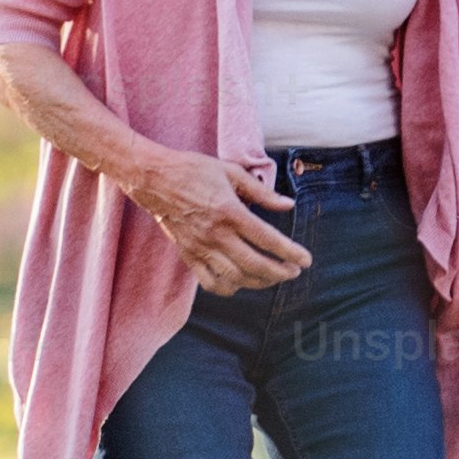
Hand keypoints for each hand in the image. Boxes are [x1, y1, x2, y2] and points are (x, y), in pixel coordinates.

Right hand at [132, 147, 308, 291]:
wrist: (153, 179)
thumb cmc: (193, 170)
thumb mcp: (230, 171)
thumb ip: (261, 192)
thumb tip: (288, 205)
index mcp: (229, 211)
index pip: (267, 239)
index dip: (290, 252)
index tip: (305, 260)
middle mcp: (216, 234)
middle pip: (255, 264)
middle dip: (280, 272)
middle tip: (293, 271)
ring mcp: (200, 248)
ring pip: (235, 278)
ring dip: (259, 282)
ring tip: (272, 277)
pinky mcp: (188, 255)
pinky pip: (210, 282)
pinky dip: (228, 288)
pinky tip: (240, 282)